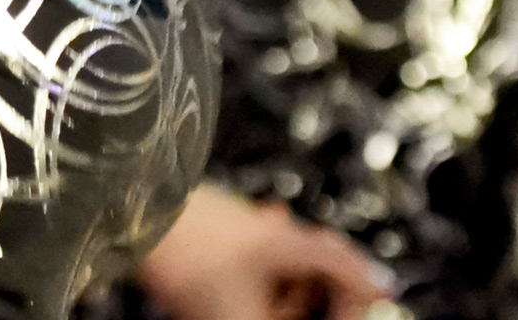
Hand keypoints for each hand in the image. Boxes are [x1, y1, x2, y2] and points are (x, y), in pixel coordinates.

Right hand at [137, 185, 387, 319]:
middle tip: (316, 242)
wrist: (139, 209)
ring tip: (279, 223)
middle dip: (317, 274)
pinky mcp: (217, 297)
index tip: (363, 282)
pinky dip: (271, 255)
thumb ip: (338, 262)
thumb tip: (378, 281)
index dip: (352, 306)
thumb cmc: (196, 237)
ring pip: (287, 294)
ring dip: (293, 257)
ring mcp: (229, 313)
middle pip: (306, 314)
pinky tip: (266, 225)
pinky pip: (262, 283)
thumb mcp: (281, 244)